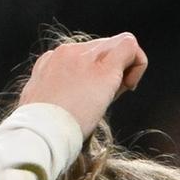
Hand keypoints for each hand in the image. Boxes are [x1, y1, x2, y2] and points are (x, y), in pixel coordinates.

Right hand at [15, 33, 147, 136]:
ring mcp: (84, 58)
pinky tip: (129, 86)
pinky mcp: (103, 69)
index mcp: (51, 61)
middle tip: (106, 99)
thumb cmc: (44, 130)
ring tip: (114, 95)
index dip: (96, 72)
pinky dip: (138, 63)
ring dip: (124, 68)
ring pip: (117, 44)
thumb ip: (62, 92)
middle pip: (103, 48)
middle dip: (112, 70)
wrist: (41, 134)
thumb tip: (87, 95)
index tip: (94, 96)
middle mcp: (66, 52)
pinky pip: (129, 46)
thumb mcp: (46, 106)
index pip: (84, 55)